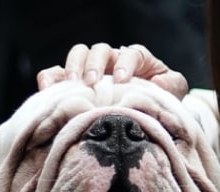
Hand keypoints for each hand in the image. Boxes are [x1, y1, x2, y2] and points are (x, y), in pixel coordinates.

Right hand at [37, 43, 188, 98]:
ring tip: (73, 84)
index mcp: (137, 60)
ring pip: (78, 54)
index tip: (122, 81)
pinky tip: (47, 90)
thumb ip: (172, 86)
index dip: (125, 64)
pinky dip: (49, 78)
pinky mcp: (73, 83)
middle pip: (101, 50)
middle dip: (96, 64)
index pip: (131, 53)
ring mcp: (91, 69)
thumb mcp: (173, 93)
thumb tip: (158, 84)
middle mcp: (112, 60)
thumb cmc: (159, 100)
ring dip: (73, 67)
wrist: (145, 112)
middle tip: (93, 82)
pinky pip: (56, 73)